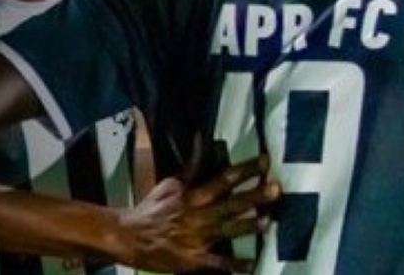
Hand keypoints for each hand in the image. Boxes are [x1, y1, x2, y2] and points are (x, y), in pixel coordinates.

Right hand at [107, 154, 279, 271]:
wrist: (128, 237)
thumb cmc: (151, 209)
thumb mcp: (171, 184)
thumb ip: (192, 168)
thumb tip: (201, 141)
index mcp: (193, 195)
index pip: (223, 178)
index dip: (245, 170)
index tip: (264, 162)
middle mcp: (197, 214)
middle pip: (230, 203)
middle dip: (254, 196)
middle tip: (276, 188)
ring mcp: (196, 237)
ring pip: (227, 230)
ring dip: (248, 225)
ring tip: (268, 221)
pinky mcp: (193, 259)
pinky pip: (217, 262)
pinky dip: (234, 265)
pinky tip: (251, 264)